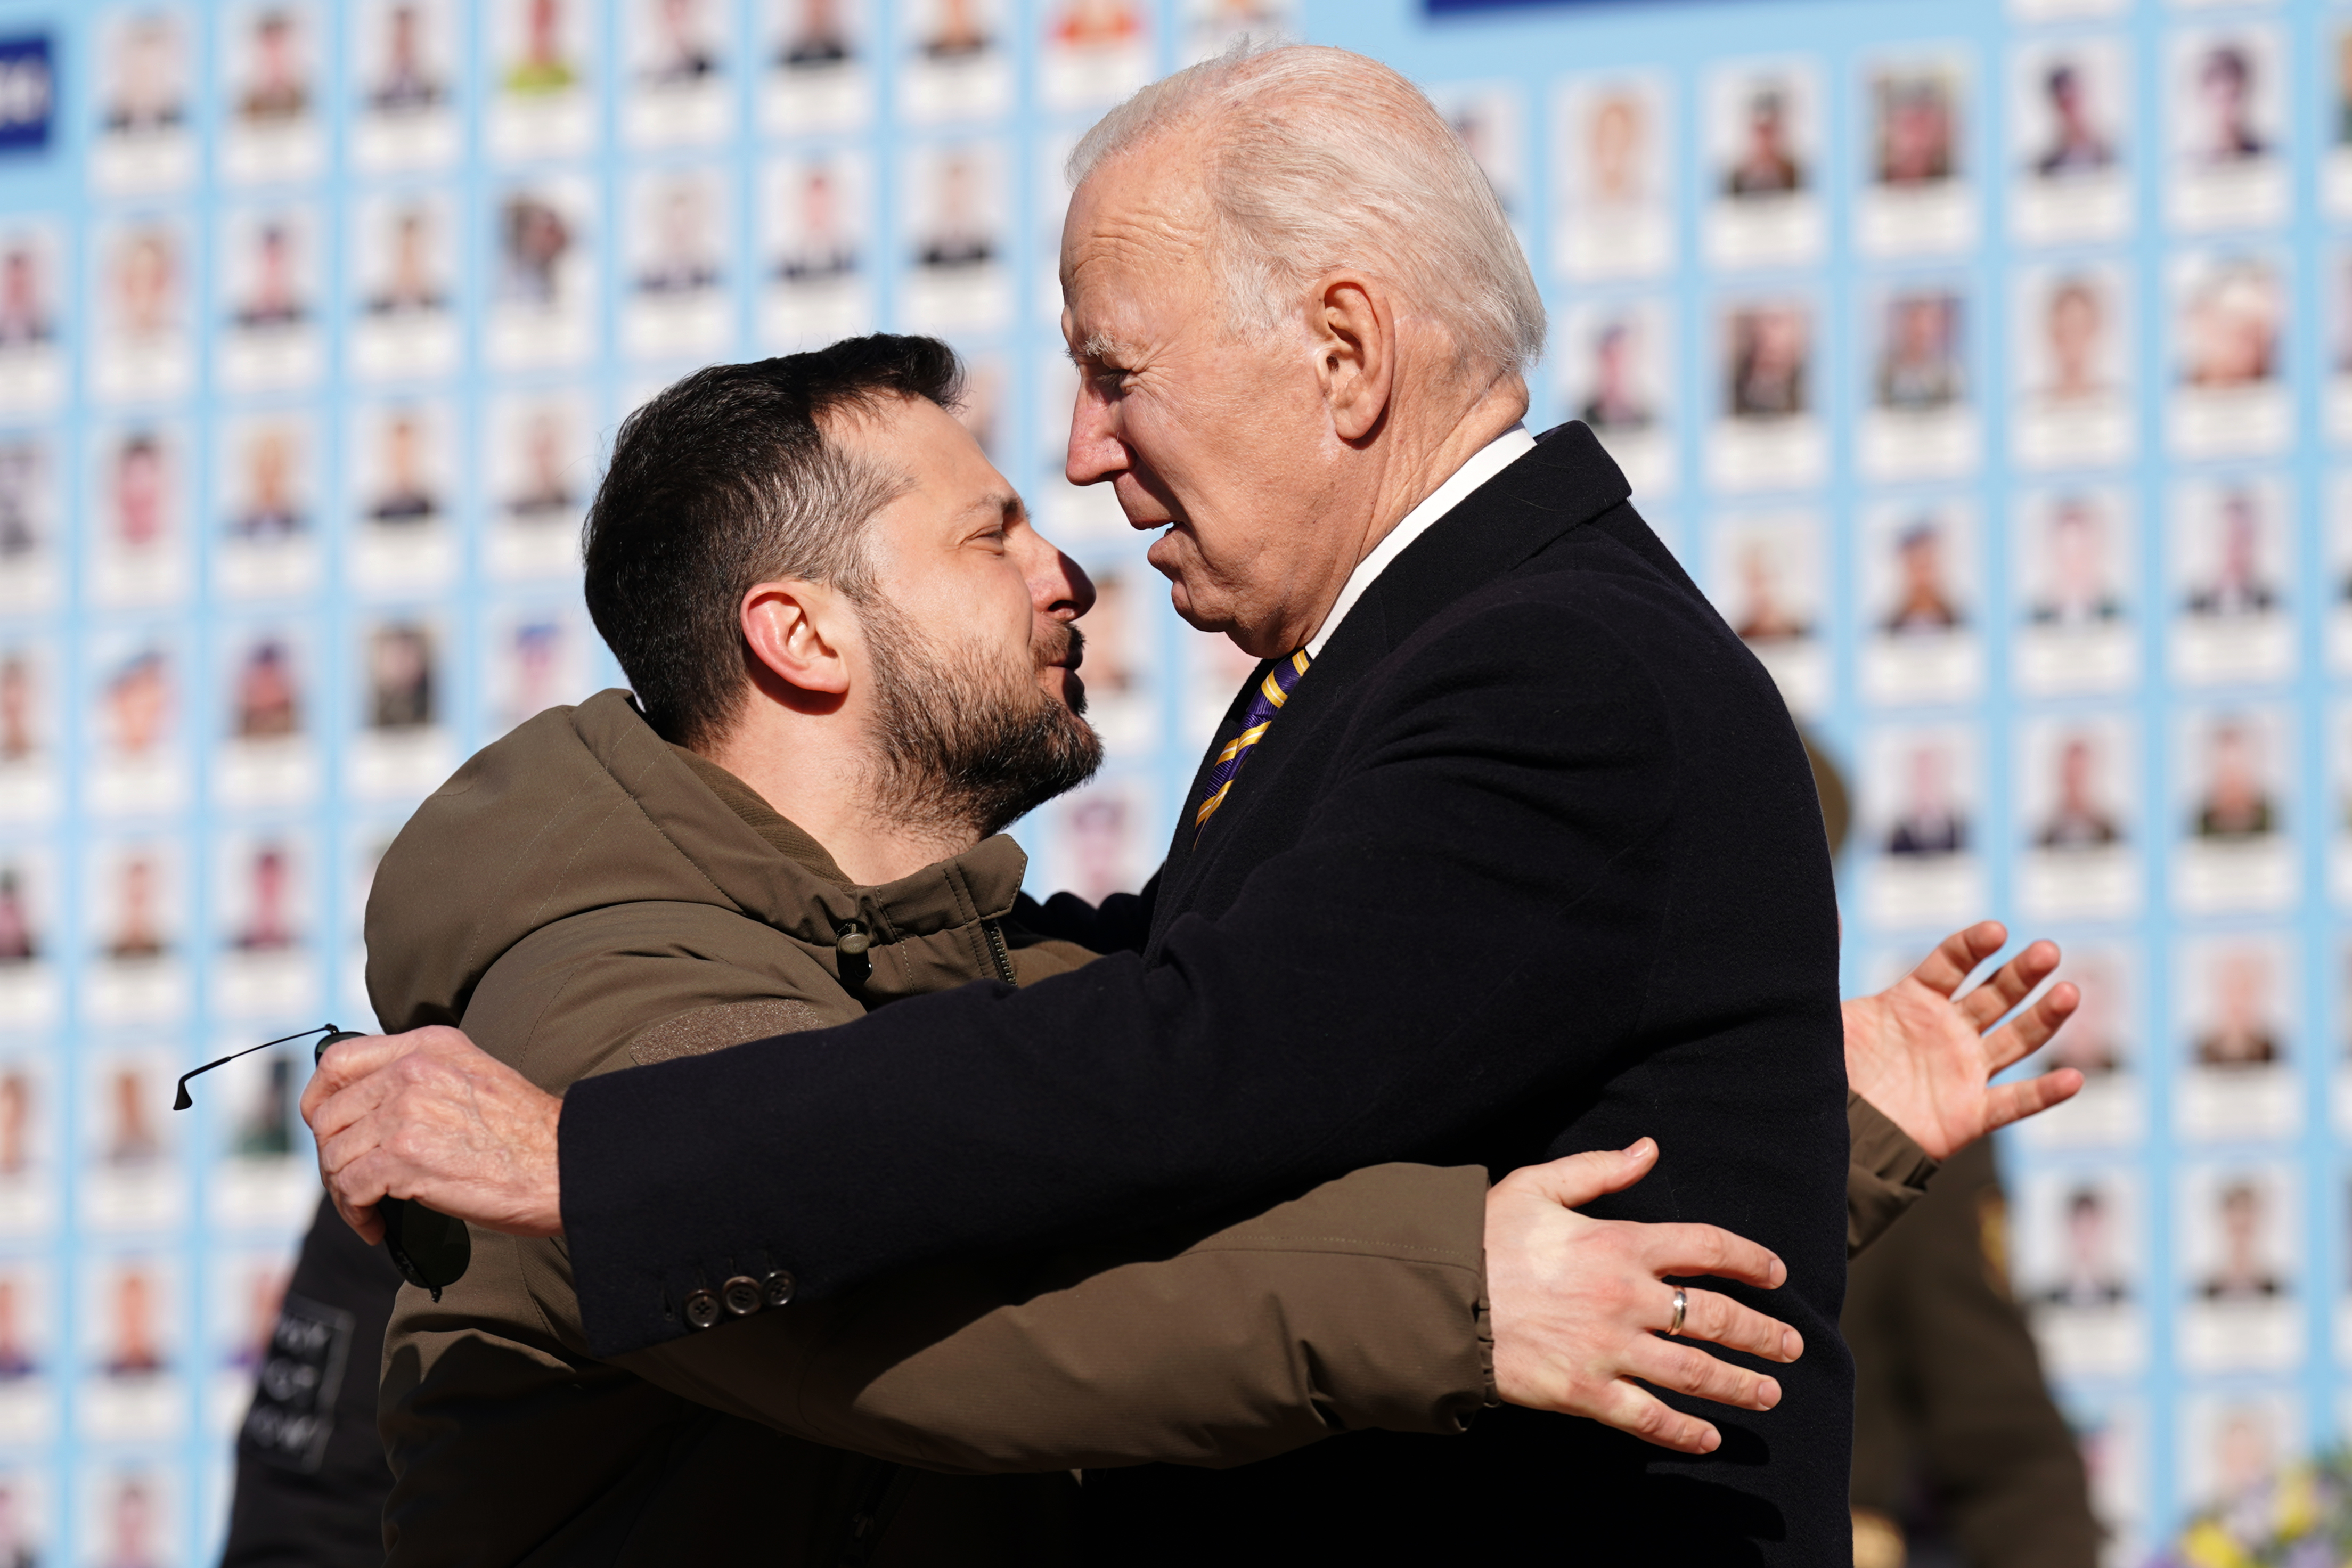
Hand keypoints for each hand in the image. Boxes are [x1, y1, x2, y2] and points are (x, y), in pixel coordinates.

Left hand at [300, 1026, 564, 1243]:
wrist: (565, 1164)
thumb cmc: (528, 1135)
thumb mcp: (476, 1077)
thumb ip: (426, 1076)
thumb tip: (372, 1107)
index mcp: (430, 1046)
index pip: (339, 1061)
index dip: (319, 1099)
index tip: (327, 1130)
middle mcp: (413, 1070)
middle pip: (329, 1114)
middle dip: (332, 1157)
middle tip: (354, 1184)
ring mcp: (407, 1111)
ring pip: (335, 1154)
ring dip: (343, 1192)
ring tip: (368, 1210)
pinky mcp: (405, 1156)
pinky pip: (350, 1188)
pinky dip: (355, 1214)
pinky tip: (376, 1225)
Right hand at [1485, 1139, 1802, 1454]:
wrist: (1436, 1296)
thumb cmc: (1483, 1237)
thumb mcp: (1538, 1186)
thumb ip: (1599, 1169)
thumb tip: (1649, 1149)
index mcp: (1619, 1242)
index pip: (1707, 1249)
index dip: (1750, 1260)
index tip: (1776, 1275)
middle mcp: (1625, 1297)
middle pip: (1717, 1318)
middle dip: (1763, 1334)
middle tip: (1792, 1346)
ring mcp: (1608, 1348)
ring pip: (1695, 1373)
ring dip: (1740, 1385)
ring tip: (1769, 1394)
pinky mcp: (1585, 1391)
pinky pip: (1648, 1418)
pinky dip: (1684, 1432)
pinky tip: (1708, 1438)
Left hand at [1843, 921, 2084, 1161]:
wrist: (1827, 1129)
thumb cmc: (1829, 1069)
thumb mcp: (1828, 1014)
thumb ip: (1828, 965)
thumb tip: (1825, 914)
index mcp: (1913, 1002)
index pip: (1951, 964)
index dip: (1973, 946)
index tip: (1996, 932)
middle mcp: (1946, 1031)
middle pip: (1994, 995)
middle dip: (2022, 973)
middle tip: (2047, 950)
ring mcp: (1962, 1071)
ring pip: (2015, 1040)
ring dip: (2044, 1018)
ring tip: (2069, 992)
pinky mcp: (1969, 1114)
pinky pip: (2014, 1103)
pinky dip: (2044, 1094)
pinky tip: (2073, 1079)